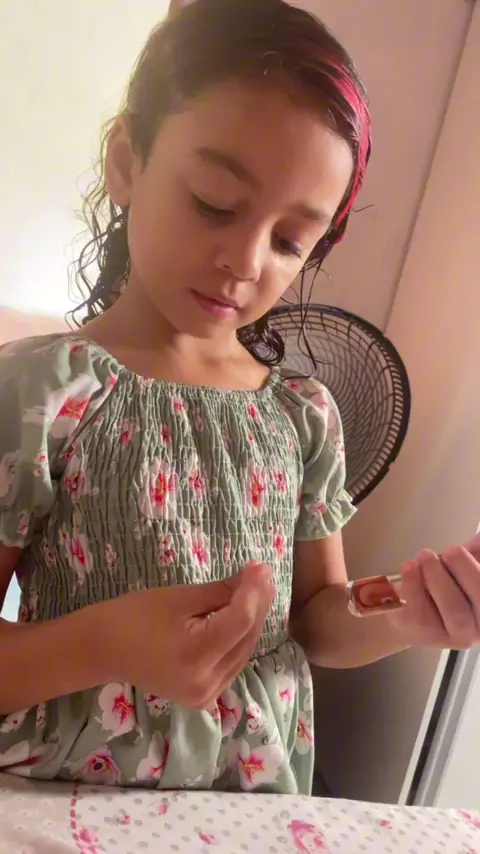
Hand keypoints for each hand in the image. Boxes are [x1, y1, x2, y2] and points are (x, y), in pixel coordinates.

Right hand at [101, 560, 274, 707]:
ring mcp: (206, 695)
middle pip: (245, 638)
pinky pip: (232, 664)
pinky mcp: (204, 697)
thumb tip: (256, 575)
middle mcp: (205, 683)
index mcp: (195, 656)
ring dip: (252, 621)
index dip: (254, 591)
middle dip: (257, 604)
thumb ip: (222, 591)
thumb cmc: (134, 616)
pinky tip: (244, 617)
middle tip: (262, 574)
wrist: (103, 649)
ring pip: (243, 652)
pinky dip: (240, 640)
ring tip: (258, 590)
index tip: (261, 566)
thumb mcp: (180, 598)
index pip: (240, 620)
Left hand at [388, 534, 479, 649]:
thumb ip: (475, 553)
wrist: (407, 609)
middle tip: (450, 550)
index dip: (477, 569)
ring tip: (425, 555)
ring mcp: (450, 637)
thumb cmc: (442, 586)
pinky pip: (422, 612)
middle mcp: (476, 630)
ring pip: (454, 610)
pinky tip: (409, 566)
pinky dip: (414, 585)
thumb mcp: (462, 567)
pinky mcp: (423, 635)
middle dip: (466, 571)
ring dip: (439, 578)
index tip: (463, 548)